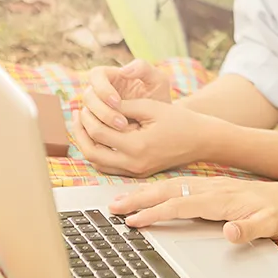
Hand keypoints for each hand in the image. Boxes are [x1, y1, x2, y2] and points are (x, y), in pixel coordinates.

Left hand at [74, 98, 221, 176]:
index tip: (85, 104)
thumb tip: (99, 104)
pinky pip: (109, 167)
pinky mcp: (138, 173)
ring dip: (87, 144)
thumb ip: (124, 106)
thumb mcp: (152, 107)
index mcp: (137, 146)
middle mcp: (134, 163)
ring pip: (98, 163)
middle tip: (77, 115)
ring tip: (83, 125)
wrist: (200, 140)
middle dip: (80, 133)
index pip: (99, 133)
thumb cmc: (179, 121)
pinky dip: (99, 153)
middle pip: (92, 153)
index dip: (88, 116)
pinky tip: (97, 137)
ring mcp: (135, 171)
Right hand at [80, 59, 171, 131]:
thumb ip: (144, 68)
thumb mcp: (157, 81)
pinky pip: (88, 130)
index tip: (117, 101)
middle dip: (103, 110)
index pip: (95, 75)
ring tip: (123, 130)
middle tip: (121, 122)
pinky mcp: (96, 125)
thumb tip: (123, 70)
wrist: (162, 121)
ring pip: (86, 115)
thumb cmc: (158, 97)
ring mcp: (95, 109)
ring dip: (101, 123)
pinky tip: (114, 140)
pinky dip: (99, 135)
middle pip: (88, 97)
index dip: (102, 88)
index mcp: (110, 76)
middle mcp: (98, 91)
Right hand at [108, 176, 277, 242]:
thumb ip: (249, 229)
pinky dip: (158, 189)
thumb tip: (229, 232)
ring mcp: (211, 186)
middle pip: (169, 190)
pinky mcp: (212, 188)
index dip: (156, 213)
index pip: (181, 204)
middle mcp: (212, 188)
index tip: (134, 222)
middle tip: (113, 207)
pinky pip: (178, 185)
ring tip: (121, 199)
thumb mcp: (270, 225)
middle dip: (139, 198)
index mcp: (221, 198)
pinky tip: (149, 194)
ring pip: (171, 186)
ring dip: (145, 192)